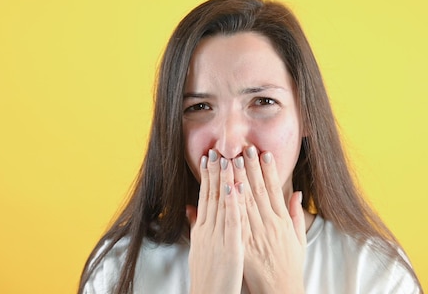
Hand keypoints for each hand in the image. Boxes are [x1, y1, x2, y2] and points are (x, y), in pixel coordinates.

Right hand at [187, 150, 243, 293]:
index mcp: (202, 231)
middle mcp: (208, 231)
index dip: (207, 176)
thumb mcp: (198, 249)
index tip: (208, 157)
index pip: (205, 197)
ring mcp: (218, 239)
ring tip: (228, 159)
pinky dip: (235, 203)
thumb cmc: (208, 277)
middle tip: (216, 150)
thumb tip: (190, 209)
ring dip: (225, 180)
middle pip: (212, 196)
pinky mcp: (230, 248)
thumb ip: (195, 227)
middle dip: (214, 172)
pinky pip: (233, 222)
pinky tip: (237, 187)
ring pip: (222, 204)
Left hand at [235, 145, 306, 293]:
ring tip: (233, 159)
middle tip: (245, 147)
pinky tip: (228, 189)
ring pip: (246, 201)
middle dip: (252, 167)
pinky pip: (237, 220)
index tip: (264, 152)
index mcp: (282, 221)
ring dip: (239, 178)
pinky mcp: (245, 244)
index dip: (269, 170)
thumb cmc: (289, 266)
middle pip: (259, 190)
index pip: (274, 189)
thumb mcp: (298, 239)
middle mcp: (270, 224)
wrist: (280, 290)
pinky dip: (233, 204)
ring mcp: (257, 234)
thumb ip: (296, 214)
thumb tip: (296, 193)